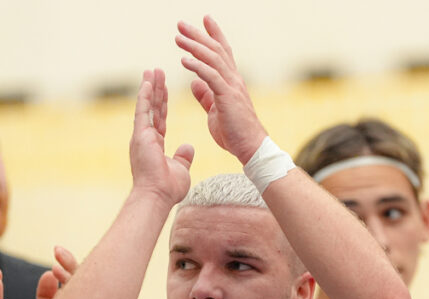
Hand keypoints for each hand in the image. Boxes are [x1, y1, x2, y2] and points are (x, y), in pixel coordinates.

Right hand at [130, 68, 193, 205]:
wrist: (158, 196)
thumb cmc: (168, 188)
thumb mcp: (181, 169)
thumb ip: (183, 157)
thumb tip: (188, 147)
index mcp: (154, 143)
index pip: (160, 118)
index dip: (162, 102)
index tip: (164, 88)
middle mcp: (145, 137)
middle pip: (152, 108)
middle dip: (156, 89)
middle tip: (157, 72)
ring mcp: (141, 136)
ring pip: (147, 106)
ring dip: (150, 88)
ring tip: (153, 71)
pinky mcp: (140, 136)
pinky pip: (143, 112)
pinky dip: (145, 96)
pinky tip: (148, 82)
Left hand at [176, 16, 266, 163]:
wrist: (250, 148)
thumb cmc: (235, 133)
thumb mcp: (215, 111)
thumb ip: (205, 95)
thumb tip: (194, 82)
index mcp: (231, 82)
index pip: (223, 52)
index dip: (214, 35)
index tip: (204, 20)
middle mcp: (233, 79)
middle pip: (215, 50)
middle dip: (198, 35)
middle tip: (181, 24)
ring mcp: (232, 87)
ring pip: (212, 59)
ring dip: (194, 46)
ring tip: (178, 38)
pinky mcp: (227, 97)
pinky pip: (211, 76)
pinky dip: (197, 66)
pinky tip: (184, 61)